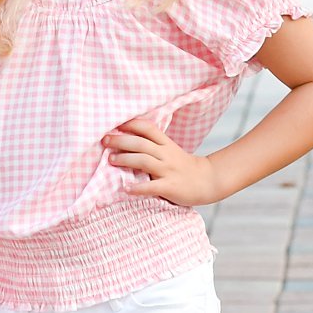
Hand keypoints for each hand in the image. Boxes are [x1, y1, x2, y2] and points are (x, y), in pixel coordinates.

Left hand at [104, 113, 221, 206]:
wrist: (208, 181)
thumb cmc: (183, 166)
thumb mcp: (170, 150)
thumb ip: (153, 145)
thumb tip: (125, 139)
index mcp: (166, 144)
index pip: (148, 129)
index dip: (131, 124)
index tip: (114, 124)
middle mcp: (166, 154)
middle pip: (141, 143)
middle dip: (121, 140)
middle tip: (105, 140)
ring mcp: (168, 170)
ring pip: (144, 161)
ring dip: (125, 159)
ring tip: (111, 160)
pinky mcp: (170, 187)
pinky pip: (152, 186)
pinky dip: (138, 187)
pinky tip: (126, 188)